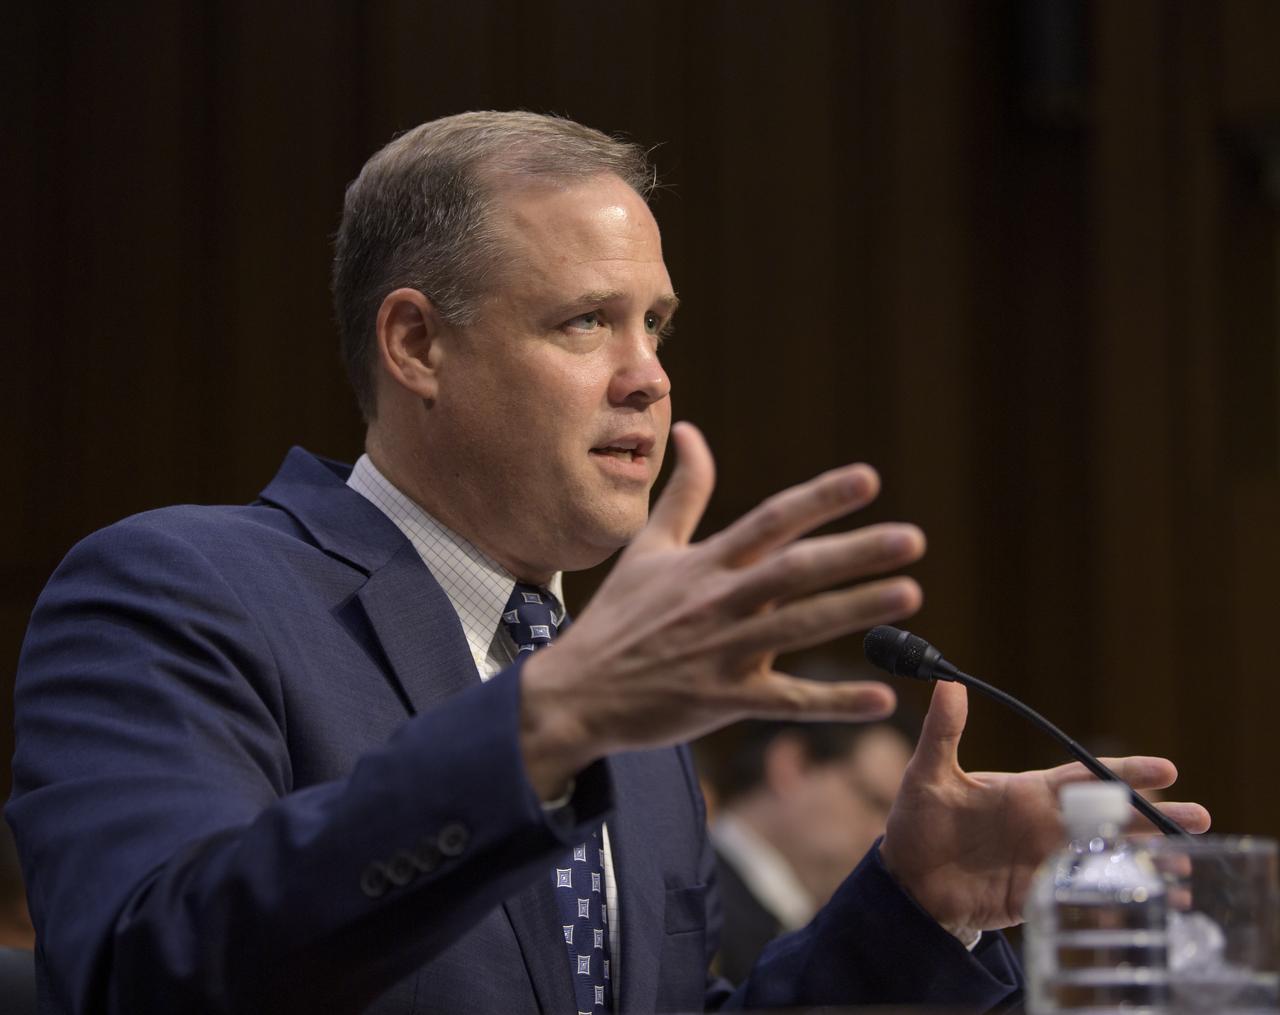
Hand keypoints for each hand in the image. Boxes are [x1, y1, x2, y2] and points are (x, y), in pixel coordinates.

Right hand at [520, 422, 925, 796]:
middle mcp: (718, 601)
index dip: (819, 499)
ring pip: (798, 628)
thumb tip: (695, 433)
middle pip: (795, 570)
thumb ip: (682, 493)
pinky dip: (832, 702)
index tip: (868, 480)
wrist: (575, 692)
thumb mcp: (647, 549)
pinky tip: (880, 699)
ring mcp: (722, 651)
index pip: (770, 520)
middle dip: (854, 553)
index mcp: (705, 563)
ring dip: (855, 611)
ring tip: (908, 595)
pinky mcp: (722, 700)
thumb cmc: (616, 619)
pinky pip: (786, 701)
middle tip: (912, 539)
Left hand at [879, 680, 1212, 938]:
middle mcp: (1044, 824)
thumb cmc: (918, 823)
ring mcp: (1045, 860)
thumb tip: (948, 683)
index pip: (1084, 776)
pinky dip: (1120, 898)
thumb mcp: (928, 775)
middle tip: (1199, 818)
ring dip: (1147, 859)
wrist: (907, 883)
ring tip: (1187, 865)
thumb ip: (943, 733)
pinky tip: (1153, 903)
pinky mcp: (1039, 894)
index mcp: (1026, 792)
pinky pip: (1086, 894)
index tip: (1165, 769)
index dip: (1123, 772)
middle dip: (1154, 816)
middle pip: (1109, 817)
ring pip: (1106, 855)